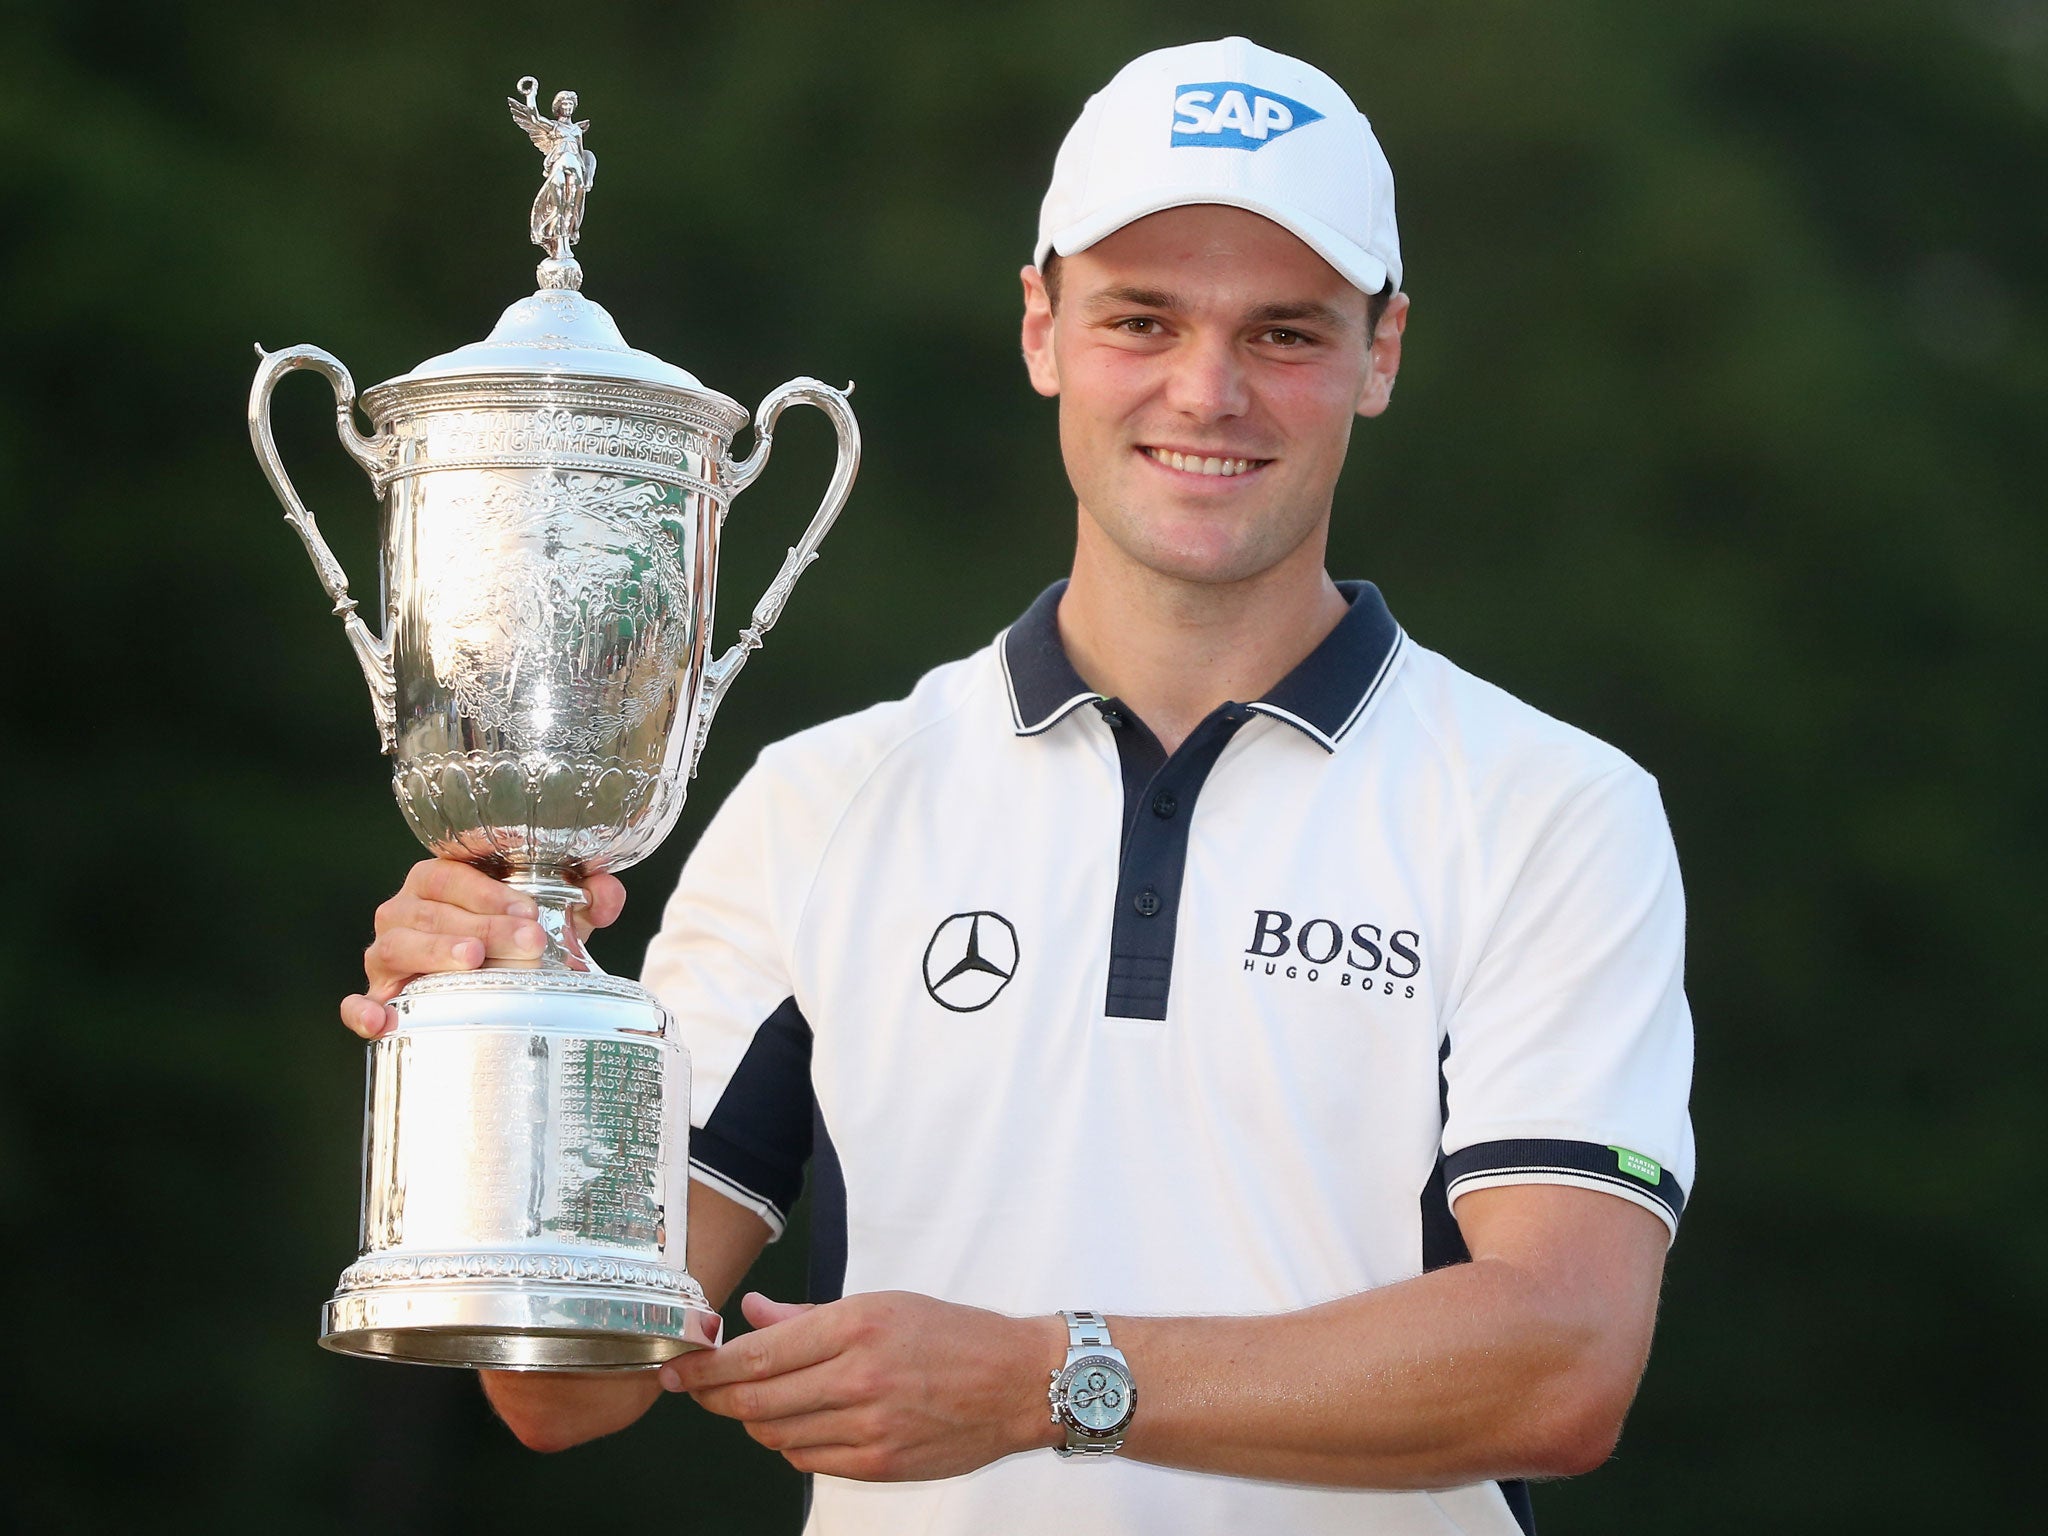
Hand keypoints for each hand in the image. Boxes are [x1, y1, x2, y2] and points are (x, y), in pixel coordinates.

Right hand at [339, 857, 625, 1038]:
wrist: (490, 986)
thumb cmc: (513, 941)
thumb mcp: (550, 919)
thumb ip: (585, 900)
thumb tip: (606, 892)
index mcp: (438, 883)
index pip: (450, 876)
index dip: (487, 891)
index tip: (528, 911)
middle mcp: (404, 913)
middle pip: (431, 912)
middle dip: (481, 925)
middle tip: (525, 942)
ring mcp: (387, 955)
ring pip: (397, 947)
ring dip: (433, 953)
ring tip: (473, 961)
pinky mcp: (379, 997)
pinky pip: (361, 1003)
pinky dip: (365, 1011)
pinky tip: (383, 1021)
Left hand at [660, 1291, 1062, 1481]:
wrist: (1017, 1383)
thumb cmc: (952, 1334)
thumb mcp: (881, 1303)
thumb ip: (808, 1315)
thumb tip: (751, 1314)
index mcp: (855, 1326)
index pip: (756, 1355)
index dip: (705, 1366)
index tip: (677, 1365)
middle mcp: (857, 1378)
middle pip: (753, 1403)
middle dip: (710, 1396)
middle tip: (693, 1387)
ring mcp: (868, 1428)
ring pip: (774, 1435)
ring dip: (750, 1421)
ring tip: (750, 1403)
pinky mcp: (878, 1464)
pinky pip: (807, 1460)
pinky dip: (788, 1444)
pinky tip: (795, 1425)